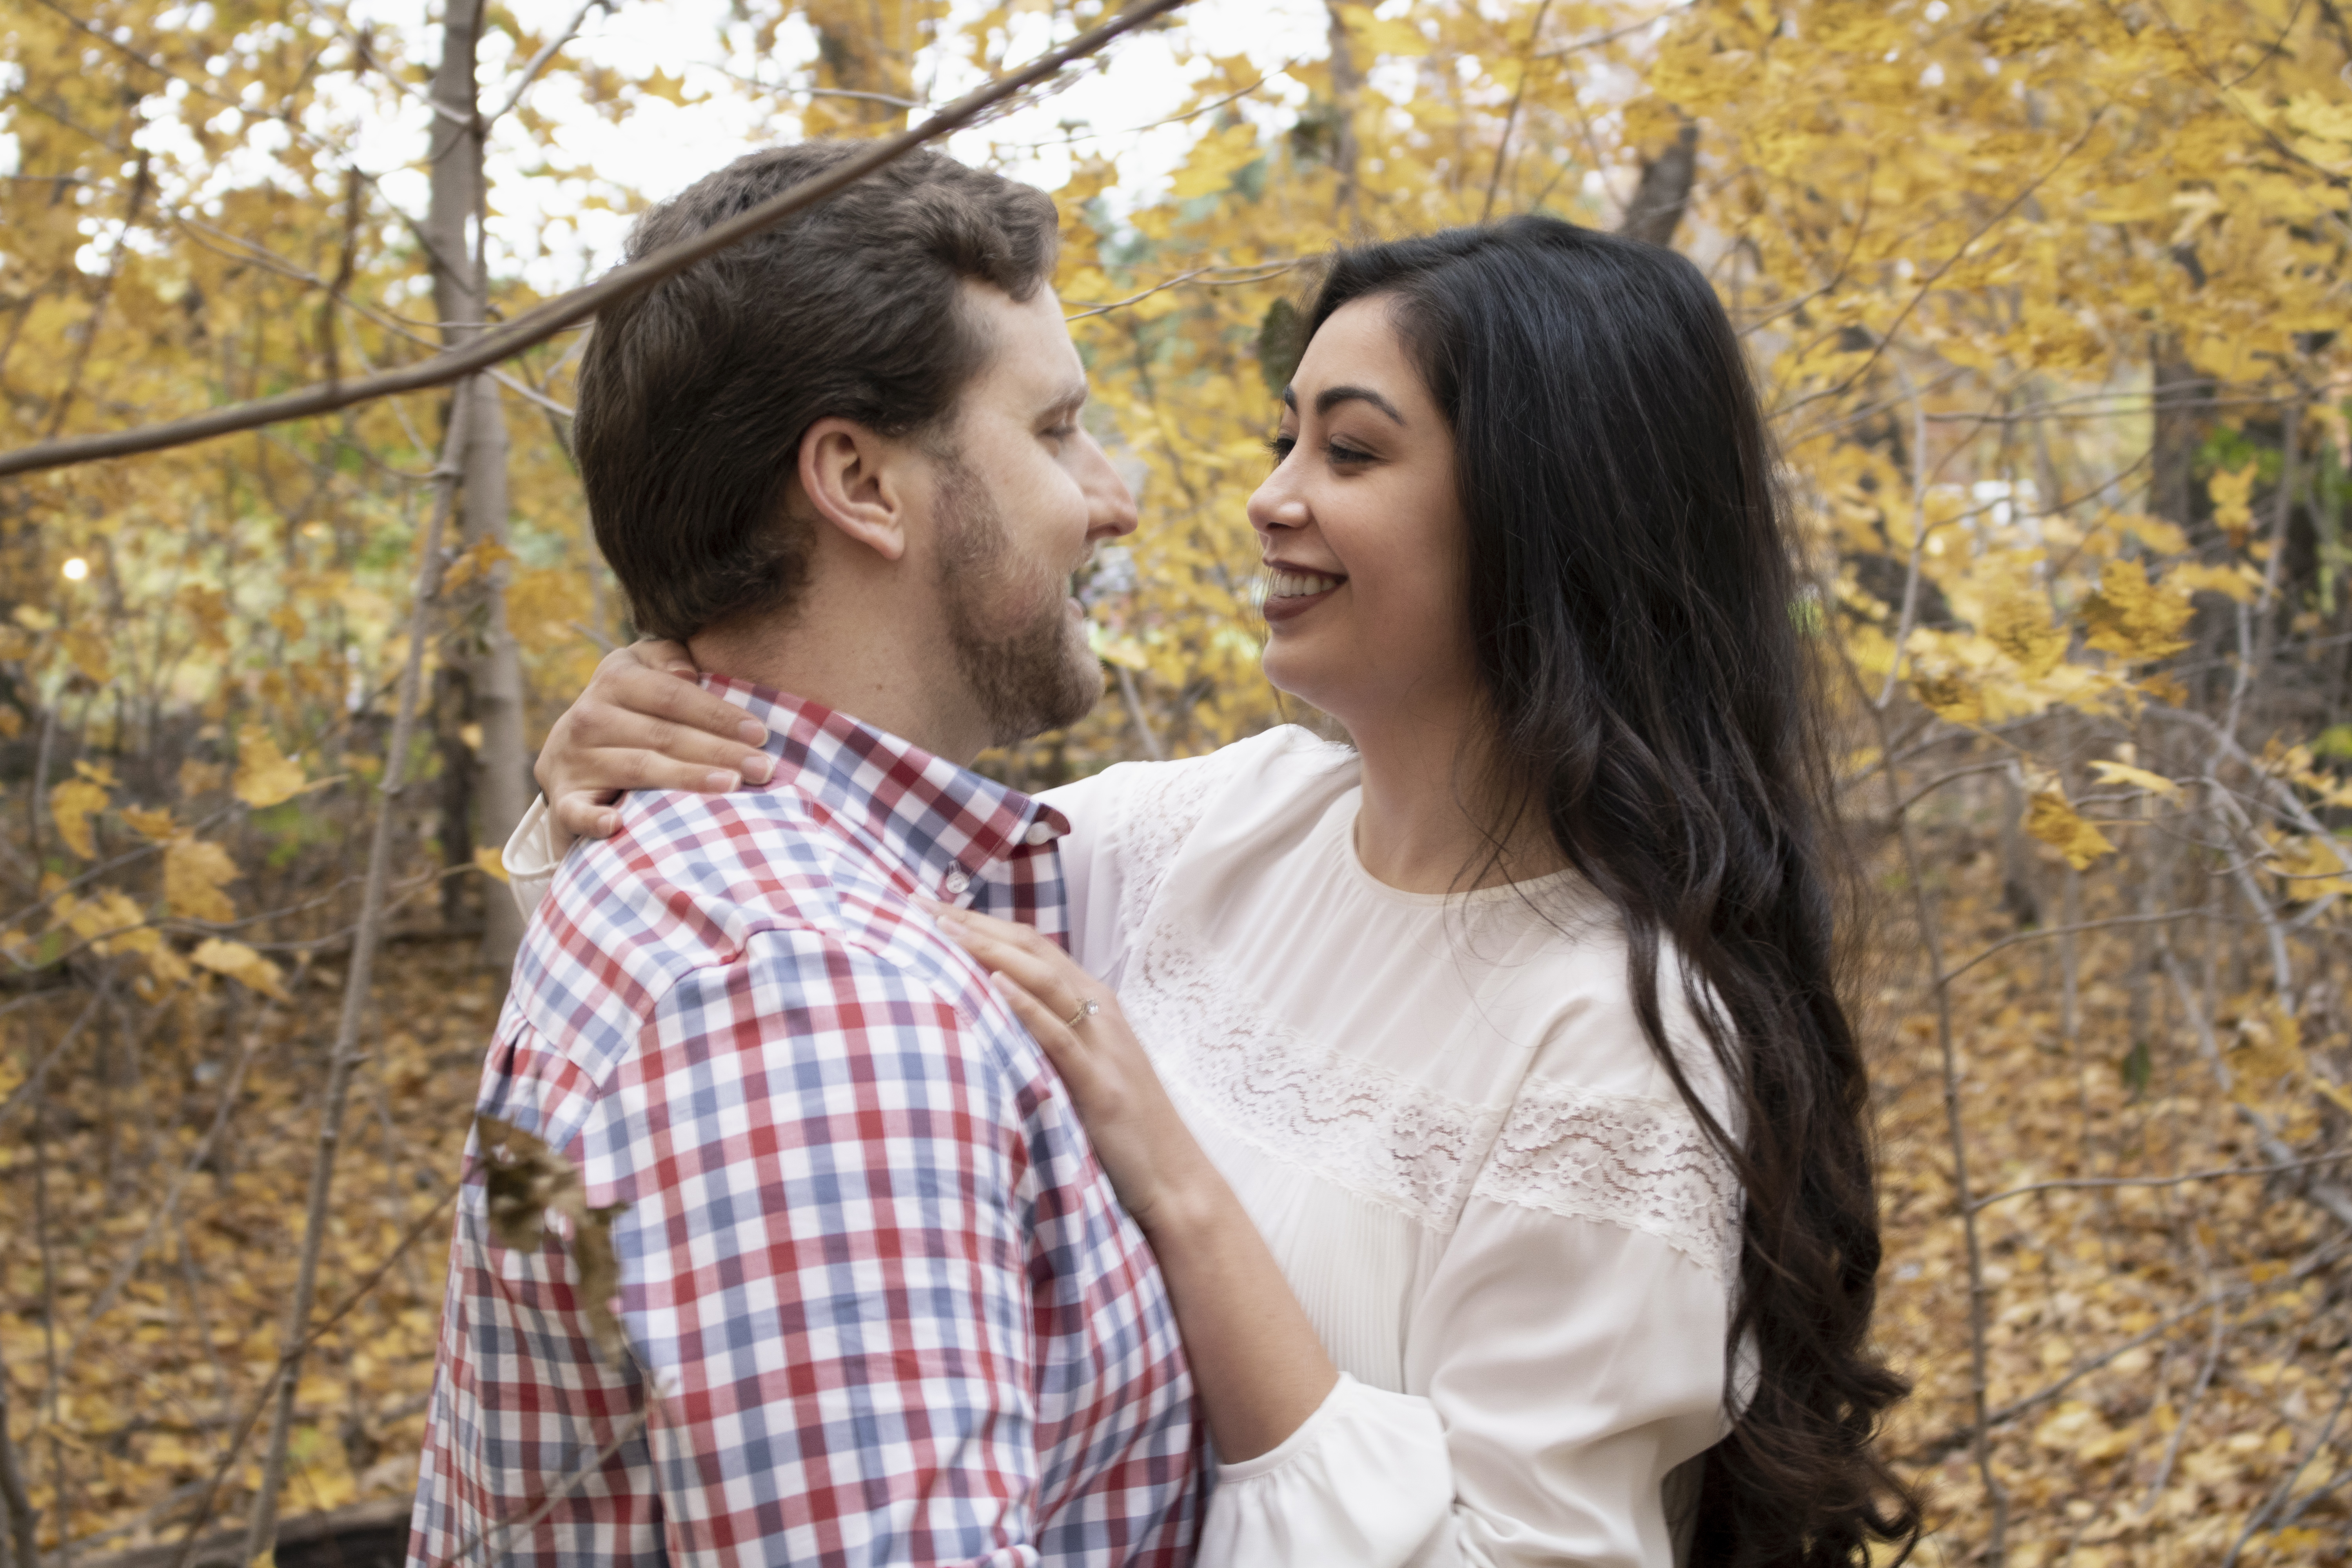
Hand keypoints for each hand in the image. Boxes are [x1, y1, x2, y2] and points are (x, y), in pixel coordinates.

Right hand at [534, 640, 777, 839]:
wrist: (570, 753)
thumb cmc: (630, 709)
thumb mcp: (642, 669)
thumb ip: (667, 657)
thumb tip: (688, 672)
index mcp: (615, 679)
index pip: (673, 696)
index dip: (718, 714)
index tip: (760, 734)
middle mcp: (590, 716)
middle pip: (664, 734)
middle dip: (718, 750)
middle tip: (763, 768)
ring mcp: (575, 758)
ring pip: (639, 768)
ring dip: (685, 778)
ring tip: (730, 786)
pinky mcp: (564, 797)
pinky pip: (576, 810)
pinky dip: (593, 818)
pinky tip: (616, 825)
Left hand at [931, 904, 1213, 1233]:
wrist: (1174, 1177)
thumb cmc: (1125, 1127)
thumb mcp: (1087, 1066)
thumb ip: (1052, 1035)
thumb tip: (995, 1017)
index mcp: (1096, 1005)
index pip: (1034, 946)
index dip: (984, 922)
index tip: (933, 907)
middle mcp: (1101, 1013)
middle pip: (1034, 951)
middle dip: (976, 925)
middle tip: (921, 906)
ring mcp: (1103, 1046)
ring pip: (1045, 981)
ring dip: (991, 951)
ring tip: (945, 930)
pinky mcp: (1099, 1085)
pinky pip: (1059, 1037)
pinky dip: (1026, 1006)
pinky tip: (994, 985)